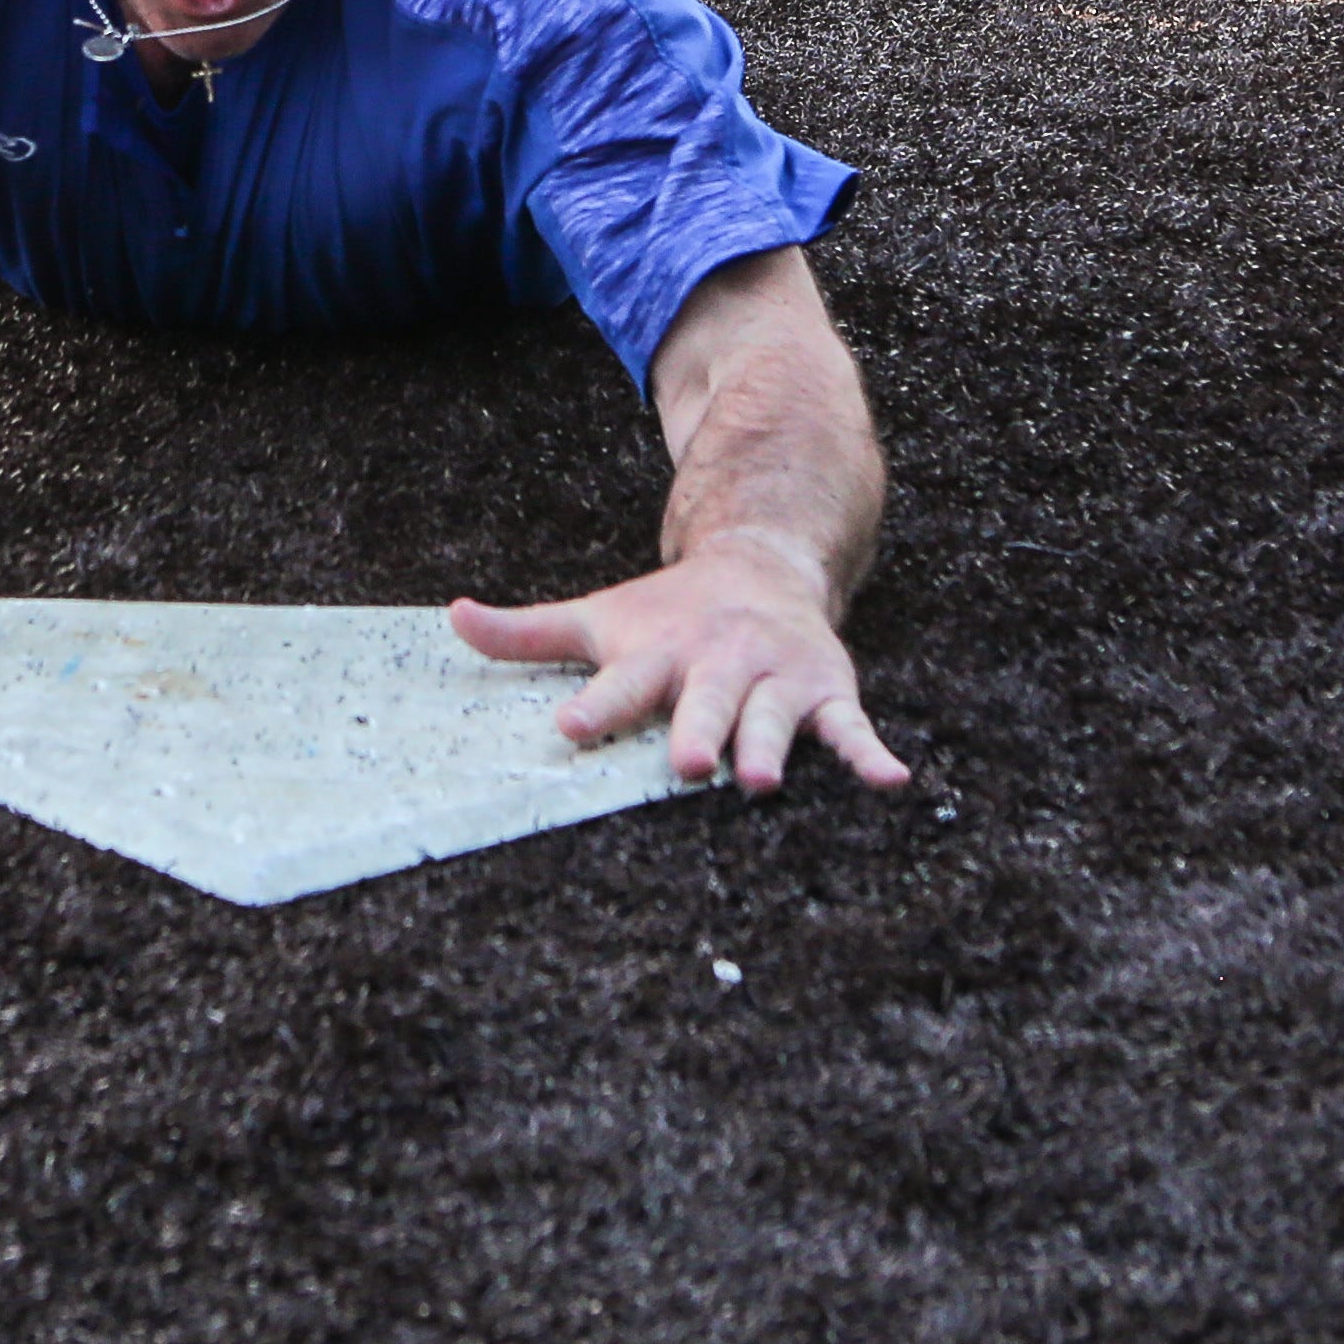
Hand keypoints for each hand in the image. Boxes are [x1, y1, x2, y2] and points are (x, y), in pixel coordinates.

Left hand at [451, 533, 903, 795]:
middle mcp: (717, 665)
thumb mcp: (600, 618)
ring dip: (769, 745)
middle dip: (699, 729)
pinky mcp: (823, 692)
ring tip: (763, 781)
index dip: (597, 703)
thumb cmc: (667, 614)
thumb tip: (451, 618)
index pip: (621, 682)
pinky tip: (893, 784)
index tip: (570, 726)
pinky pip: (850, 728)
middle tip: (688, 760)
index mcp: (658, 653)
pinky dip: (871, 755)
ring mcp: (773, 679)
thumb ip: (528, 635)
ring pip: (772, 717)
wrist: (762, 559)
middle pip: (706, 701)